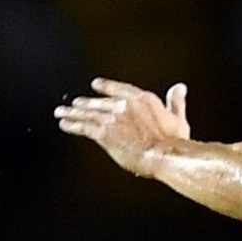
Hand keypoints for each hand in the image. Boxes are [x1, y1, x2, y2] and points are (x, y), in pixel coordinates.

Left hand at [55, 78, 190, 175]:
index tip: (95, 85)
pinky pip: (83, 126)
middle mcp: (125, 105)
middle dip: (85, 103)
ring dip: (73, 112)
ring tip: (62, 112)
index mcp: (143, 99)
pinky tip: (64, 124)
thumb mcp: (177, 119)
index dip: (106, 87)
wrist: (165, 155)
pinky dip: (72, 124)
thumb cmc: (174, 141)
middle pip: (100, 102)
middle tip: (74, 103)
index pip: (119, 89)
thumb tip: (179, 87)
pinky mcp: (104, 133)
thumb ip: (175, 102)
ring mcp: (113, 118)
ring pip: (88, 113)